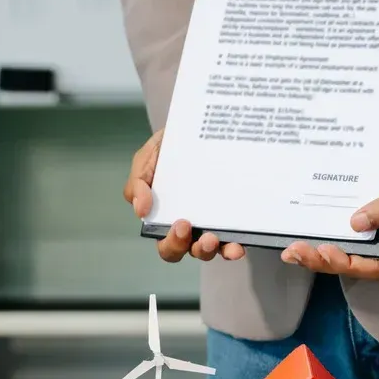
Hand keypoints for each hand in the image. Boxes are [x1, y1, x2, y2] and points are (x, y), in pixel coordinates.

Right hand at [124, 128, 245, 263]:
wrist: (197, 128)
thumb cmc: (167, 149)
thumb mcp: (146, 160)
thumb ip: (138, 184)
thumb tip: (140, 210)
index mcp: (165, 219)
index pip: (167, 244)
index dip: (172, 243)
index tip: (181, 224)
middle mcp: (190, 227)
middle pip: (189, 250)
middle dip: (195, 249)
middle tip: (204, 237)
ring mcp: (213, 222)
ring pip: (214, 248)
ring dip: (218, 250)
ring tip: (224, 242)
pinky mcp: (233, 216)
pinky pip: (235, 236)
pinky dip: (236, 244)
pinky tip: (240, 244)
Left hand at [280, 116, 378, 279]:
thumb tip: (357, 224)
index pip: (377, 265)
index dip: (350, 265)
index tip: (326, 252)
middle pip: (356, 258)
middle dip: (324, 260)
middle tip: (294, 252)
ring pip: (348, 242)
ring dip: (320, 247)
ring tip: (294, 245)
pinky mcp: (370, 202)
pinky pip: (346, 219)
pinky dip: (327, 223)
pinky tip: (308, 219)